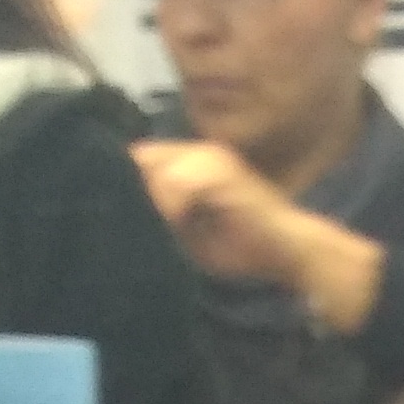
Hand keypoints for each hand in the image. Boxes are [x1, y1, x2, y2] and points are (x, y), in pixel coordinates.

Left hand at [130, 140, 380, 328]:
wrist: (288, 250)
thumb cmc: (244, 247)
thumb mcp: (190, 237)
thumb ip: (161, 220)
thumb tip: (124, 215)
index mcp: (191, 166)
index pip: (143, 159)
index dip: (124, 179)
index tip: (115, 205)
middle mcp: (199, 153)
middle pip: (145, 157)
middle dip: (133, 185)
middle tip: (129, 217)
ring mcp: (212, 158)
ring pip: (160, 166)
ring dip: (153, 197)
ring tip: (159, 226)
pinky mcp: (223, 171)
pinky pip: (180, 182)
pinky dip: (172, 203)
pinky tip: (176, 224)